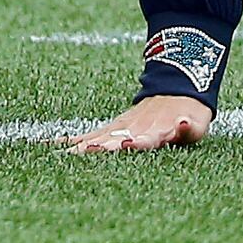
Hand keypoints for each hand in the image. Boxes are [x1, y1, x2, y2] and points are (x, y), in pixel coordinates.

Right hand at [64, 96, 213, 154]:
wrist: (176, 88)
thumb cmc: (189, 114)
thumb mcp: (196, 123)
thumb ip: (188, 128)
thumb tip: (183, 124)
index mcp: (154, 130)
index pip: (142, 139)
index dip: (132, 143)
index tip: (123, 145)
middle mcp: (132, 128)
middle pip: (113, 139)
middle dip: (99, 146)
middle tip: (82, 152)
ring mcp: (118, 127)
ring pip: (95, 137)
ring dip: (80, 145)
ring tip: (60, 153)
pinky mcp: (110, 128)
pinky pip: (86, 135)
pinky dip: (68, 141)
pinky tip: (46, 147)